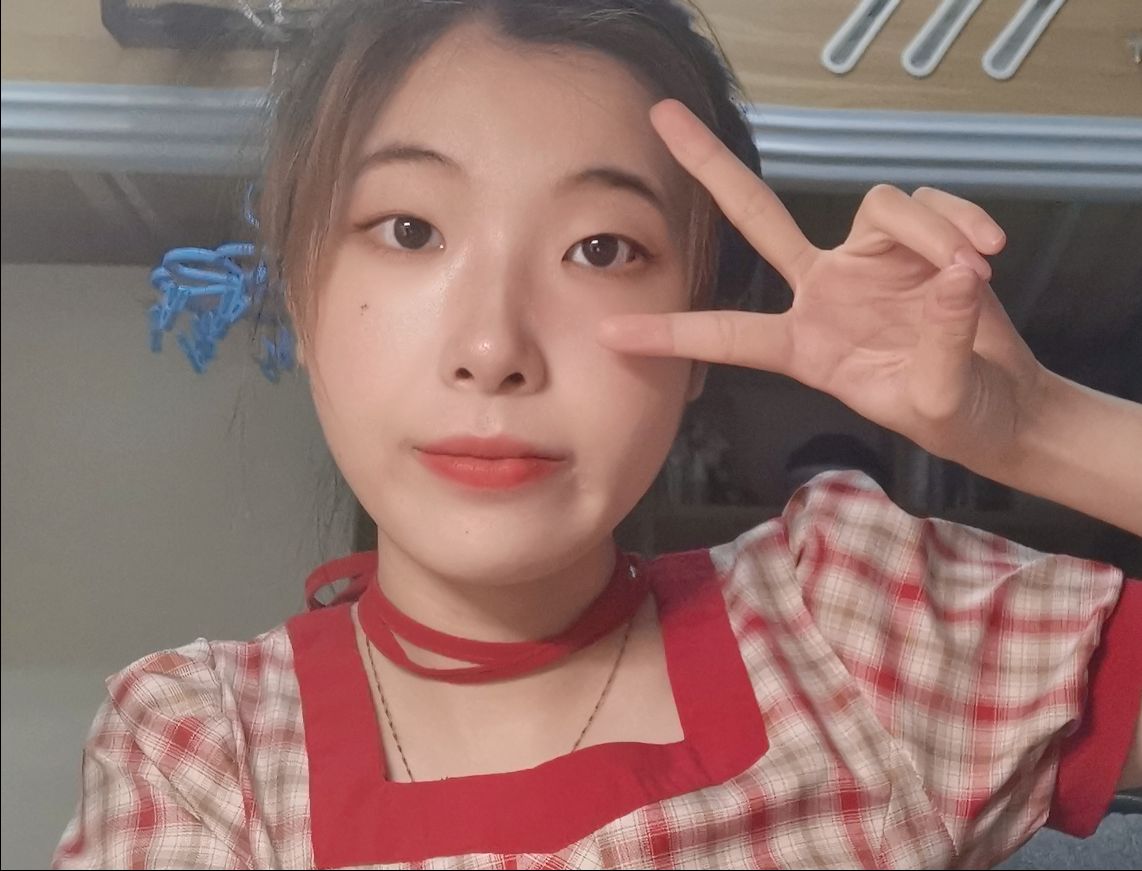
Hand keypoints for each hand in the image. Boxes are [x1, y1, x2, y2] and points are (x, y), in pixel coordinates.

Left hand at [599, 99, 1047, 469]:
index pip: (728, 335)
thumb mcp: (938, 399)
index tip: (610, 331)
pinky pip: (929, 204)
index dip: (671, 333)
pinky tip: (986, 253)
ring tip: (971, 274)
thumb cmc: (953, 412)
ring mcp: (865, 260)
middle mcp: (822, 291)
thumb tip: (956, 273)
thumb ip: (941, 340)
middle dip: (711, 165)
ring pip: (880, 206)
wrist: (998, 404)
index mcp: (804, 346)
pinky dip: (961, 221)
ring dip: (932, 233)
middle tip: (663, 116)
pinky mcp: (915, 240)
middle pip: (756, 214)